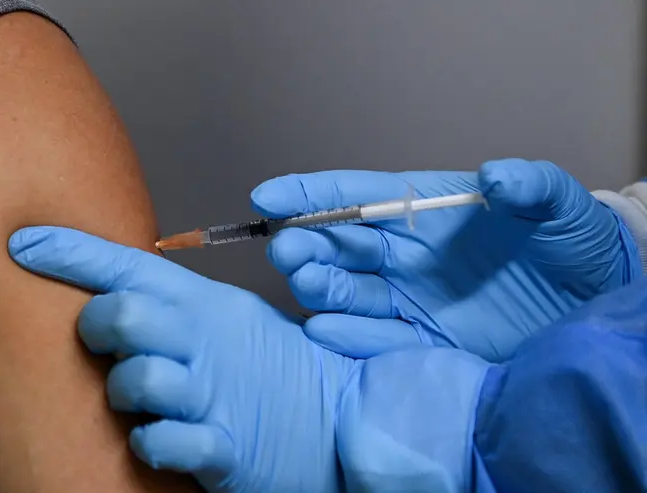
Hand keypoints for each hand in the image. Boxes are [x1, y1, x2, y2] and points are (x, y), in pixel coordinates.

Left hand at [7, 227, 355, 492]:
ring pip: (135, 380)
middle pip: (124, 314)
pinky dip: (148, 440)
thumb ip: (173, 304)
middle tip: (102, 340)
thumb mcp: (228, 317)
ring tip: (138, 398)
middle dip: (96, 327)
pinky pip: (160, 441)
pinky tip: (155, 436)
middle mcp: (208, 341)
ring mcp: (215, 394)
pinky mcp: (223, 447)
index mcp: (208, 303)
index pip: (130, 266)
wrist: (334, 419)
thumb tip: (110, 291)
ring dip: (123, 391)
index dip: (71, 252)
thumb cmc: (273, 367)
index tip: (23, 243)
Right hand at [251, 159, 642, 360]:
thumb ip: (529, 186)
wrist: (593, 301)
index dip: (308, 194)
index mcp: (420, 209)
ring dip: (318, 285)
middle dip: (304, 243)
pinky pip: (374, 339)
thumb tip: (496, 177)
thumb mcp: (557, 205)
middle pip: (337, 245)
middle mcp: (402, 254)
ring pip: (345, 291)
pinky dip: (346, 335)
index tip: (268, 197)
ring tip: (307, 279)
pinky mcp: (421, 341)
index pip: (353, 196)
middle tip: (287, 248)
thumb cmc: (570, 241)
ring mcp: (407, 299)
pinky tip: (323, 328)